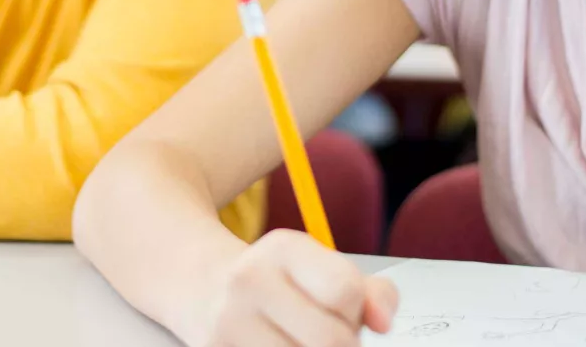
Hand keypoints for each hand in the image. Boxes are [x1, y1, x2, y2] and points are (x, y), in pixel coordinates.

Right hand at [200, 229, 398, 345]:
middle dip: (344, 345)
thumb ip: (372, 293)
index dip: (356, 312)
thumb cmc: (280, 284)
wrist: (203, 289)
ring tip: (303, 343)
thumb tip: (383, 323)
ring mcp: (228, 324)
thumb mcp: (322, 269)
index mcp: (283, 249)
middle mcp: (249, 281)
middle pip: (332, 341)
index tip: (345, 312)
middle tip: (330, 338)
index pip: (346, 291)